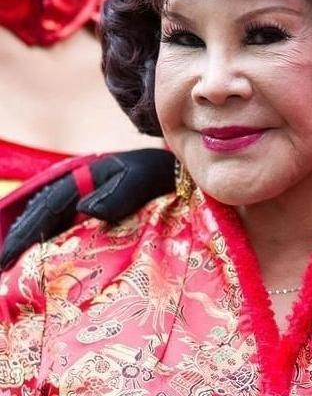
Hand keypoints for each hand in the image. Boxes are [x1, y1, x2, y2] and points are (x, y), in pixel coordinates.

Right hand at [0, 149, 174, 269]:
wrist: (168, 169)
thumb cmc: (156, 175)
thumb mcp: (140, 180)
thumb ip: (117, 194)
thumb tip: (85, 209)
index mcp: (83, 176)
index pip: (48, 208)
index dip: (26, 233)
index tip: (7, 257)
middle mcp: (76, 184)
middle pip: (40, 212)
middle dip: (19, 239)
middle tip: (1, 268)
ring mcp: (81, 192)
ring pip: (46, 215)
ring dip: (28, 238)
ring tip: (10, 263)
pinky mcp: (89, 202)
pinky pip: (61, 219)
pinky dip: (46, 234)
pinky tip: (38, 250)